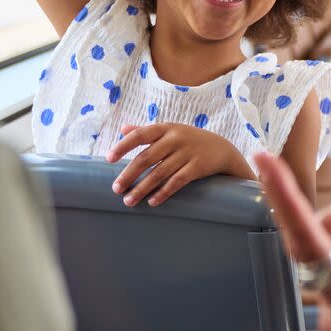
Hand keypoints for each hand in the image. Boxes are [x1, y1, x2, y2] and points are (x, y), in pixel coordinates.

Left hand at [107, 123, 252, 206]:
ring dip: (142, 188)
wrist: (222, 149)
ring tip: (129, 201)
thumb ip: (147, 130)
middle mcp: (175, 139)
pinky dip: (163, 192)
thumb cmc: (189, 140)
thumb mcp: (171, 130)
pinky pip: (177, 182)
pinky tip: (152, 202)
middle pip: (146, 158)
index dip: (123, 146)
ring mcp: (187, 153)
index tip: (108, 159)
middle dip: (129, 174)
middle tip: (116, 189)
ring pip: (159, 173)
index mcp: (166, 128)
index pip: (140, 135)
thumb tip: (123, 129)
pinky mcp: (198, 167)